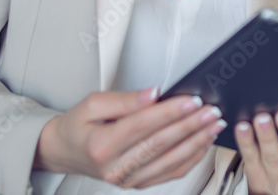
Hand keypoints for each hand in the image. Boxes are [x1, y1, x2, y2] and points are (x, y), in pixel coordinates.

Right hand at [34, 88, 225, 187]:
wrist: (64, 152)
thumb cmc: (77, 126)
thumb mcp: (92, 103)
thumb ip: (125, 99)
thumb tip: (153, 94)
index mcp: (102, 144)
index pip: (144, 125)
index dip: (171, 112)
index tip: (192, 100)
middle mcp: (116, 166)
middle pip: (161, 143)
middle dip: (190, 125)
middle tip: (211, 111)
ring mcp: (127, 178)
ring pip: (170, 161)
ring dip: (196, 142)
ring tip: (212, 126)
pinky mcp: (136, 184)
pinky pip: (169, 173)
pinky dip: (190, 159)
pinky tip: (201, 144)